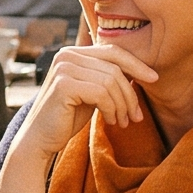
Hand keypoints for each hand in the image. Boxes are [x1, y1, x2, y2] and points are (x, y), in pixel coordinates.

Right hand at [16, 41, 157, 162]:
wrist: (39, 140)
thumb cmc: (66, 118)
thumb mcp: (91, 93)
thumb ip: (107, 78)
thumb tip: (141, 72)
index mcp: (73, 53)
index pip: (113, 51)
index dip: (136, 64)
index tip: (154, 79)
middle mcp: (66, 55)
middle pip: (115, 67)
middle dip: (130, 93)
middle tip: (136, 117)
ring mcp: (63, 68)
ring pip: (111, 81)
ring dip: (122, 106)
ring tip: (122, 122)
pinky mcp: (63, 85)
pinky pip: (102, 93)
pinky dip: (111, 110)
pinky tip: (110, 121)